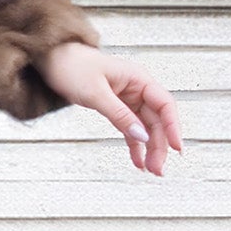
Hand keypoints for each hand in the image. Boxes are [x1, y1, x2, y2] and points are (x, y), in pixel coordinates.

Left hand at [34, 42, 182, 175]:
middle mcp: (138, 89)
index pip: (165, 105)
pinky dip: (134, 145)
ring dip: (149, 148)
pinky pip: (130, 129)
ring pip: (145, 127)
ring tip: (151, 170)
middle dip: (159, 145)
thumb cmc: (73, 68)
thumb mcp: (96, 94)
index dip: (173, 127)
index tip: (177, 147)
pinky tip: (138, 161)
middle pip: (157, 120)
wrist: (53, 60)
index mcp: (139, 79)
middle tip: (158, 168)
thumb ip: (119, 115)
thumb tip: (141, 135)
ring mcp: (128, 99)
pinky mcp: (117, 108)